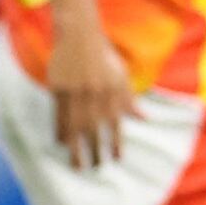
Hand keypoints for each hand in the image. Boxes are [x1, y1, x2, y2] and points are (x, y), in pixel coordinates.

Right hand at [48, 23, 135, 169]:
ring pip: (76, 127)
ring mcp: (77, 94)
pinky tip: (61, 143)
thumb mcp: (121, 76)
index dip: (117, 143)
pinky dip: (60, 131)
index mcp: (113, 94)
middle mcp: (96, 96)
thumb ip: (129, 100)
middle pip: (95, 131)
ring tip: (76, 165)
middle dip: (95, 151)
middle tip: (94, 168)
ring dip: (77, 149)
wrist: (79, 36)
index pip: (117, 125)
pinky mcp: (60, 90)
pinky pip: (59, 116)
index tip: (116, 159)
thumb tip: (145, 120)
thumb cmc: (102, 57)